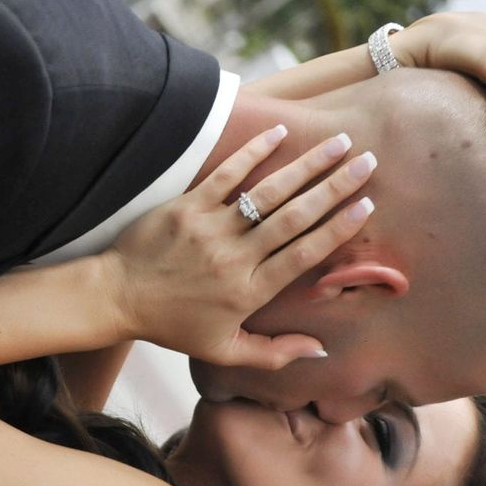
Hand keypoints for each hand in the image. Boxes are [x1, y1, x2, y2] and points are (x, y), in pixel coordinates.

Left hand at [103, 125, 377, 369]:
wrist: (117, 298)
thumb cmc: (173, 326)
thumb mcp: (223, 349)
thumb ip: (274, 353)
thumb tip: (320, 348)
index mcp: (248, 292)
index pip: (303, 255)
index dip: (337, 229)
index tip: (366, 205)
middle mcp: (234, 259)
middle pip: (294, 218)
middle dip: (335, 187)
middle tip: (368, 162)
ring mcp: (210, 230)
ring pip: (268, 193)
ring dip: (306, 165)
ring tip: (339, 143)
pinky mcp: (187, 208)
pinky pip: (225, 174)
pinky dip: (253, 151)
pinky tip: (279, 132)